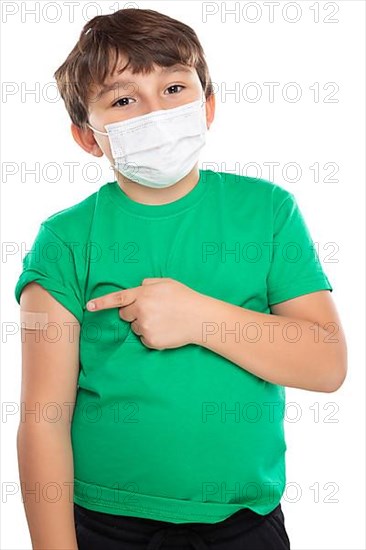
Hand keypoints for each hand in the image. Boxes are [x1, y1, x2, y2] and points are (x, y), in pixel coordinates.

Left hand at [86, 277, 202, 349]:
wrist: (200, 318)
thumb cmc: (185, 298)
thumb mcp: (167, 283)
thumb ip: (148, 283)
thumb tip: (139, 288)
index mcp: (143, 294)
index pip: (118, 298)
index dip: (102, 303)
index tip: (89, 306)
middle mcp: (141, 310)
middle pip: (125, 314)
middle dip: (133, 313)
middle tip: (153, 311)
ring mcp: (145, 326)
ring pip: (135, 327)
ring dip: (144, 324)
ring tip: (164, 320)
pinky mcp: (150, 340)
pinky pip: (144, 338)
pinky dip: (152, 335)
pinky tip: (166, 330)